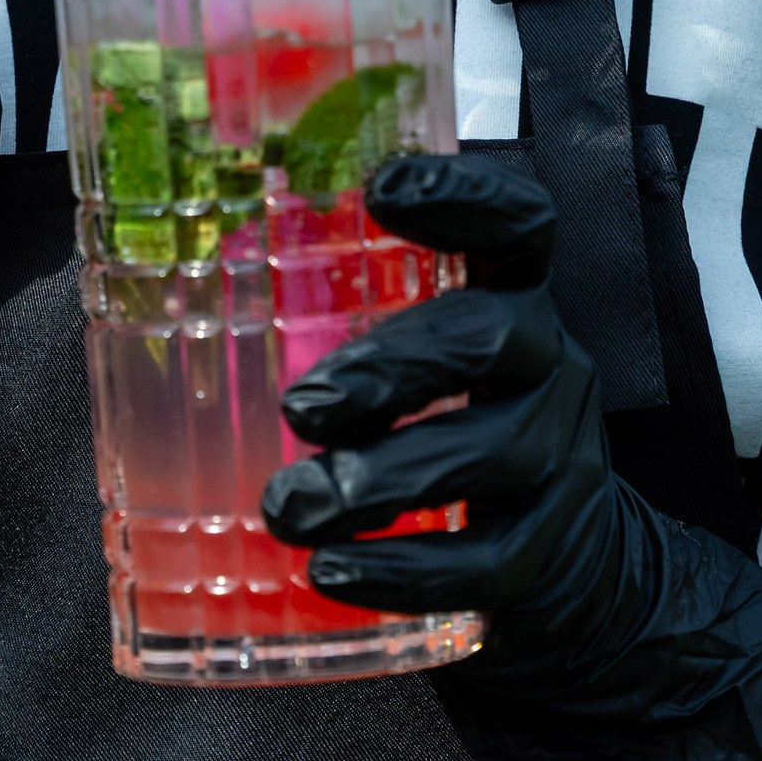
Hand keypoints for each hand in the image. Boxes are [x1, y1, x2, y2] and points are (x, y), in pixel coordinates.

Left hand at [262, 155, 761, 760]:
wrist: (574, 574)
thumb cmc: (455, 438)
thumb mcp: (428, 366)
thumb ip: (348, 330)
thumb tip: (186, 306)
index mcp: (514, 298)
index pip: (518, 222)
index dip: (465, 193)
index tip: (383, 186)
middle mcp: (551, 364)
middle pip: (494, 337)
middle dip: (393, 366)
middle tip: (301, 405)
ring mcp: (563, 459)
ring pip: (489, 453)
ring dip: (379, 479)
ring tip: (290, 506)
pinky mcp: (553, 551)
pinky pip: (486, 560)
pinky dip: (403, 569)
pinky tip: (333, 571)